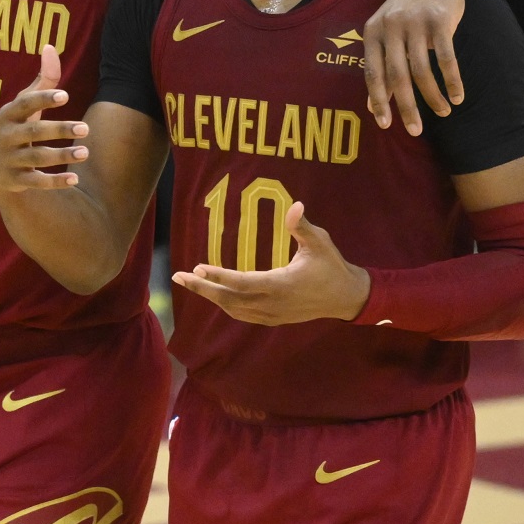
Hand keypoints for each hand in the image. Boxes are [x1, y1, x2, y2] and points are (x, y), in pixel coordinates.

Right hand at [0, 45, 88, 193]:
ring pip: (37, 158)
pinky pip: (36, 181)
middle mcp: (6, 137)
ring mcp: (9, 160)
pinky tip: (75, 179)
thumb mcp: (23, 105)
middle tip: (85, 128)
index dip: (44, 99)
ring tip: (85, 152)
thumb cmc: (15, 127)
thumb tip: (51, 46)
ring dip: (61, 156)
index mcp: (8, 114)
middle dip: (60, 130)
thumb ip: (42, 80)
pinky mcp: (15, 180)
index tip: (66, 96)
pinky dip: (55, 181)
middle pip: (35, 132)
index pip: (26, 104)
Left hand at [171, 201, 369, 324]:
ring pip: (233, 309)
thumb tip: (295, 204)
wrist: (346, 297)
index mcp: (282, 285)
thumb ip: (302, 226)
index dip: (219, 276)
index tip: (198, 266)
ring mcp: (272, 314)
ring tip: (189, 281)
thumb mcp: (320, 242)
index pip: (242, 283)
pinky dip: (224, 303)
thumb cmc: (332, 266)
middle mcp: (273, 304)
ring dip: (210, 296)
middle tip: (177, 277)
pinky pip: (241, 314)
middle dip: (202, 288)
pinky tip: (213, 292)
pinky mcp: (273, 319)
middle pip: (229, 299)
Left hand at [361, 0, 463, 135]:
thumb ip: (379, 66)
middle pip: (397, 75)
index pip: (373, 73)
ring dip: (433, 96)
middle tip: (415, 130)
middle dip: (406, 107)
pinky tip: (457, 96)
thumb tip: (372, 106)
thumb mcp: (386, 33)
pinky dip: (452, 80)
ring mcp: (416, 24)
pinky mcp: (440, 21)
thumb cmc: (406, 10)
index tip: (385, 125)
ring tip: (443, 112)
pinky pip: (446, 58)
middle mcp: (391, 28)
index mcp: (373, 32)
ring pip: (422, 70)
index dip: (378, 101)